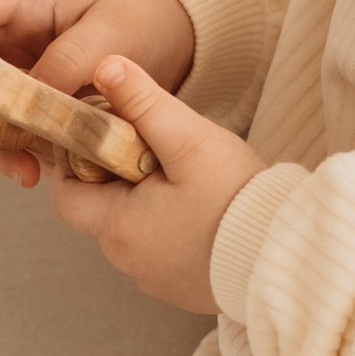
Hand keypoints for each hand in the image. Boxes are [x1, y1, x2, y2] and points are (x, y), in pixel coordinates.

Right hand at [0, 0, 195, 185]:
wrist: (170, 37)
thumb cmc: (138, 17)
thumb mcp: (114, 31)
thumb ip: (70, 59)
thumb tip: (30, 99)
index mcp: (27, 2)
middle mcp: (10, 39)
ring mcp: (16, 74)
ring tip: (20, 170)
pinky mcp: (30, 108)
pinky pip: (5, 132)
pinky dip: (11, 154)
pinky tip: (32, 174)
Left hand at [44, 61, 266, 309]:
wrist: (288, 258)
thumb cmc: (238, 201)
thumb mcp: (190, 140)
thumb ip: (144, 102)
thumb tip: (105, 66)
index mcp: (118, 227)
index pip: (66, 195)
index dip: (79, 163)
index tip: (112, 140)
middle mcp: (127, 260)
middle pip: (100, 211)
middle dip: (121, 179)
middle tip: (161, 156)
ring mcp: (154, 279)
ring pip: (133, 231)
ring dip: (149, 205)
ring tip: (190, 183)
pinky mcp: (181, 289)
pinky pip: (161, 252)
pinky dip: (172, 231)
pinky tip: (206, 213)